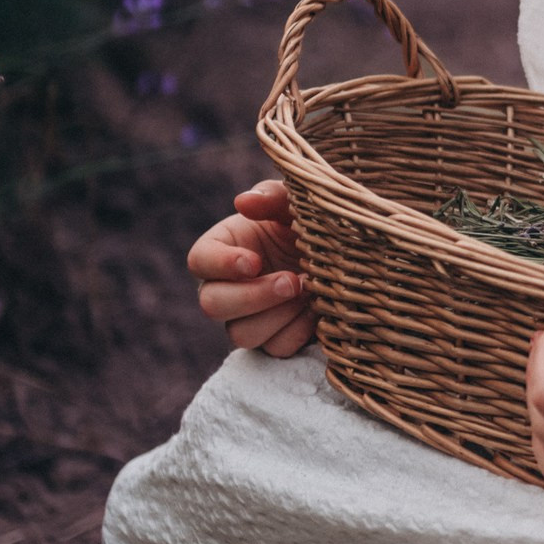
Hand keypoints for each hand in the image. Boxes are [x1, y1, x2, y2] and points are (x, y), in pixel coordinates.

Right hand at [189, 179, 315, 355]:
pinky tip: (317, 310)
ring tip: (309, 293)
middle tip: (291, 281)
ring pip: (241, 334)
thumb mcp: (294, 201)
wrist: (345, 250)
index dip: (221, 264)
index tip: (254, 260)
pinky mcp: (276, 338)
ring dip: (277, 316)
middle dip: (253, 296)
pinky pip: (275, 348)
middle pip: (212, 304)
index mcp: (222, 248)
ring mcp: (249, 317)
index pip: (199, 260)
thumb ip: (271, 196)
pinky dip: (297, 332)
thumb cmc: (308, 221)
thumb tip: (243, 202)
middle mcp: (227, 287)